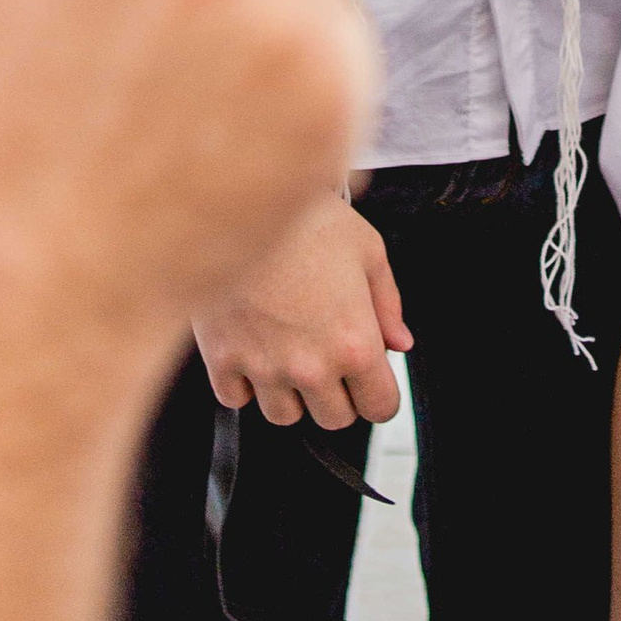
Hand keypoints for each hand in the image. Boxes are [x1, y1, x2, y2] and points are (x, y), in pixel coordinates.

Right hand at [196, 190, 411, 428]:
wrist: (238, 201)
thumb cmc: (305, 218)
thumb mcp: (366, 249)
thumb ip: (388, 303)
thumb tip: (399, 341)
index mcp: (354, 344)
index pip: (380, 408)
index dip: (379, 394)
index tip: (370, 379)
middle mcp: (310, 367)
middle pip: (333, 420)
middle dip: (337, 394)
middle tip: (328, 357)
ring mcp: (263, 368)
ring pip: (284, 416)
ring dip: (290, 393)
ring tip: (287, 352)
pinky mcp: (221, 359)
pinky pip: (236, 398)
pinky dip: (244, 382)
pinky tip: (251, 348)